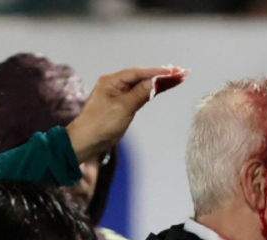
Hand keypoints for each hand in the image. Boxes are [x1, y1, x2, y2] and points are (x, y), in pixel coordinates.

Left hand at [66, 66, 186, 163]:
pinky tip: (162, 88)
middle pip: (142, 77)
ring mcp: (118, 95)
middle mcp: (115, 85)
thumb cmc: (100, 124)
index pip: (139, 73)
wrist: (86, 142)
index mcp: (112, 81)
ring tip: (177, 78)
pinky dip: (151, 92)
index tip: (174, 71)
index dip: (157, 72)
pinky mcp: (121, 105)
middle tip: (181, 73)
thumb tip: (155, 82)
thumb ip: (140, 93)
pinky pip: (139, 95)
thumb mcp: (123, 108)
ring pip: (142, 85)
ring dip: (158, 82)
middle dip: (161, 75)